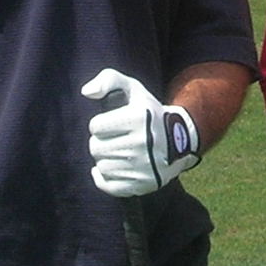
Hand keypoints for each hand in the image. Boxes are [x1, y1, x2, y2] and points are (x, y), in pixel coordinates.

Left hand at [82, 68, 201, 196]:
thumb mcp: (132, 89)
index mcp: (139, 118)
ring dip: (105, 158)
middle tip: (115, 139)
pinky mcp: (143, 185)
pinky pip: (108, 185)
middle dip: (101, 142)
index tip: (113, 123)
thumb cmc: (147, 113)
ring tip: (119, 151)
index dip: (101, 124)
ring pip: (101, 165)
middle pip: (96, 147)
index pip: (95, 126)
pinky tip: (112, 168)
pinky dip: (104, 178)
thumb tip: (86, 92)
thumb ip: (108, 80)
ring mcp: (144, 167)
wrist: (179, 140)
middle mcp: (144, 143)